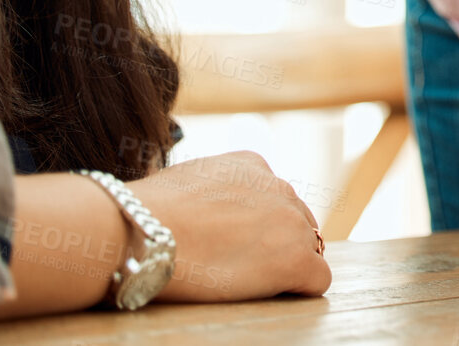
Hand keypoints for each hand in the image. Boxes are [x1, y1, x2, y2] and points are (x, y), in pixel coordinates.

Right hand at [130, 151, 332, 301]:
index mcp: (253, 165)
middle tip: (238, 267)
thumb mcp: (187, 181)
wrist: (139, 231)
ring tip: (244, 281)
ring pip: (307, 249)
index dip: (256, 226)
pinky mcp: (295, 259)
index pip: (273, 199)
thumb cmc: (145, 213)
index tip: (230, 244)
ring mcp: (291, 222)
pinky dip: (300, 289)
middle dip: (274, 244)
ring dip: (283, 265)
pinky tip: (269, 294)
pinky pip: (318, 279)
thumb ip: (213, 189)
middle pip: (295, 222)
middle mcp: (280, 186)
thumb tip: (211, 208)